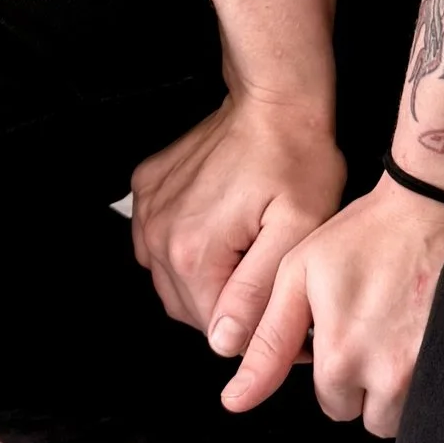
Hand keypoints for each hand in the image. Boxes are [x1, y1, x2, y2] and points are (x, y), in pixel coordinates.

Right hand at [129, 90, 345, 353]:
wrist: (274, 99)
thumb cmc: (296, 158)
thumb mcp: (296, 231)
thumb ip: (257, 293)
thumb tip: (224, 343)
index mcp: (193, 253)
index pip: (215, 331)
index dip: (256, 329)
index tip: (285, 310)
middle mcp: (158, 236)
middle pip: (191, 309)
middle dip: (230, 307)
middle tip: (269, 277)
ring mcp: (147, 211)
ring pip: (172, 281)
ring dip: (207, 280)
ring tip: (246, 250)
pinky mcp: (146, 190)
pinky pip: (158, 244)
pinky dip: (186, 249)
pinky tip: (220, 228)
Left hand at [219, 175, 443, 439]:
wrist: (430, 207)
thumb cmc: (363, 236)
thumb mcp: (298, 276)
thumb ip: (268, 342)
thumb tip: (235, 401)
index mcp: (340, 356)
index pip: (333, 405)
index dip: (336, 371)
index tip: (348, 334)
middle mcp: (386, 373)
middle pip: (370, 416)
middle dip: (368, 387)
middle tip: (375, 333)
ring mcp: (427, 369)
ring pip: (405, 413)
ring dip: (400, 388)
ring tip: (400, 335)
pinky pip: (439, 396)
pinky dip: (430, 377)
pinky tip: (423, 337)